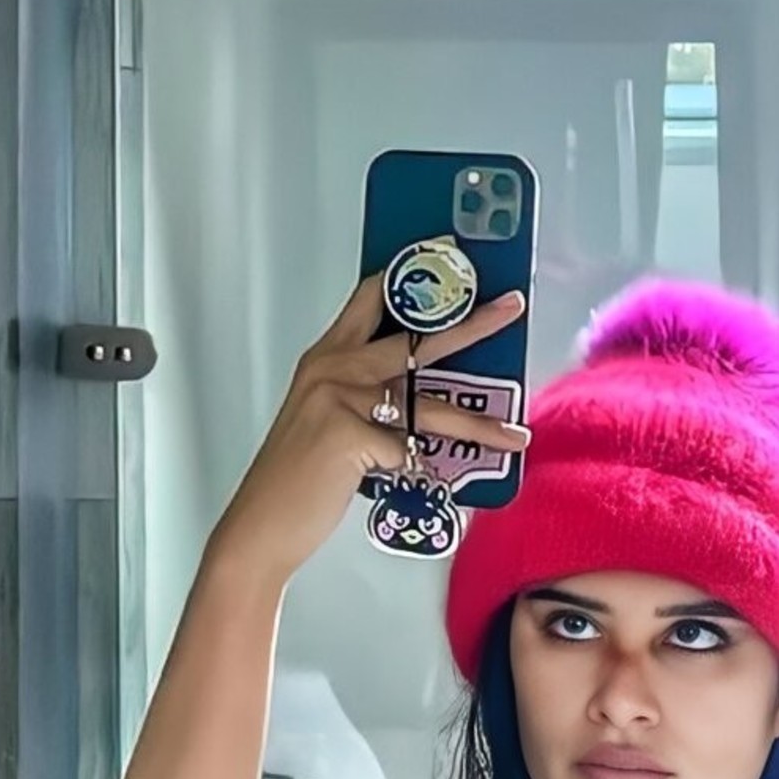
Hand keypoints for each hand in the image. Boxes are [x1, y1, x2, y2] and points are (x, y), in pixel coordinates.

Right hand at [206, 272, 529, 585]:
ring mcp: (340, 400)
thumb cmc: (298, 476)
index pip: (371, 298)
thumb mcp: (328, 416)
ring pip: (430, 405)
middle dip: (471, 322)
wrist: (262, 524)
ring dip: (478, 424)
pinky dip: (420, 472)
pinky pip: (409, 452)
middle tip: (512, 307)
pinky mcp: (350, 435)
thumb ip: (369, 392)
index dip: (410, 275)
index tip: (447, 253)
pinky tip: (419, 486)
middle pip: (416, 338)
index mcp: (327, 357)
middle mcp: (333, 369)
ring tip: (515, 434)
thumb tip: (425, 388)